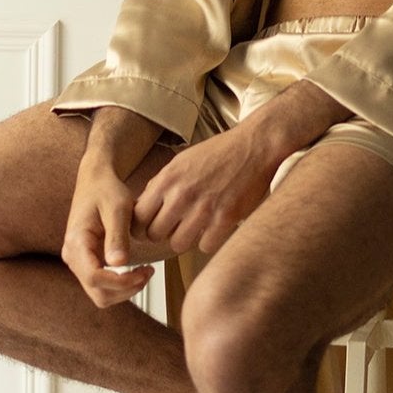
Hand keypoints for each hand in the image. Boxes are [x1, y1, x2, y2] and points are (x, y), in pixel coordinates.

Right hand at [60, 156, 155, 307]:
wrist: (95, 182)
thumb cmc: (105, 191)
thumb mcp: (117, 209)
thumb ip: (117, 236)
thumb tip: (119, 263)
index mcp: (76, 243)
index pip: (94, 277)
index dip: (121, 282)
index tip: (144, 271)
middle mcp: (72, 256)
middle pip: (97, 293)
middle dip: (125, 290)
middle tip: (148, 273)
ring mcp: (78, 262)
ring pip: (100, 294)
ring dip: (124, 290)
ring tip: (144, 272)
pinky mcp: (87, 263)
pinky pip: (102, 286)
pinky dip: (121, 285)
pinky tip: (136, 270)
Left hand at [132, 124, 276, 256]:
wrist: (254, 146)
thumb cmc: (218, 153)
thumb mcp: (181, 161)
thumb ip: (161, 184)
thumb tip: (142, 206)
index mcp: (167, 179)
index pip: (138, 217)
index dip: (142, 225)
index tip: (151, 226)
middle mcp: (182, 194)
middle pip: (155, 234)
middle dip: (163, 234)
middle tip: (175, 227)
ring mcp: (204, 208)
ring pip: (177, 244)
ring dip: (185, 239)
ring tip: (195, 227)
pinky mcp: (226, 218)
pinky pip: (205, 246)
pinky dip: (208, 241)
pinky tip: (213, 228)